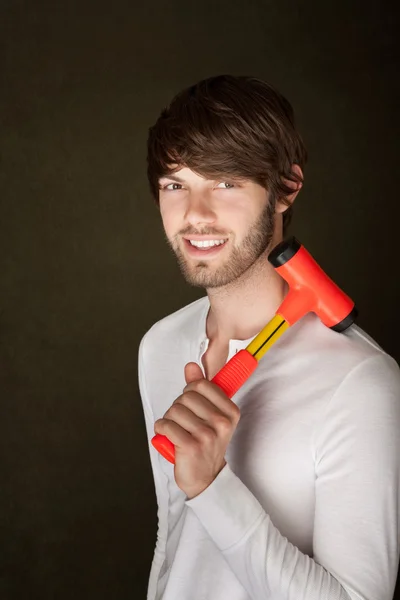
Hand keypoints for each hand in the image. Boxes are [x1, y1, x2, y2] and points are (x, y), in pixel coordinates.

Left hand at [154, 362, 240, 498]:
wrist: (205, 477)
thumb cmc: (206, 443)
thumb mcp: (208, 414)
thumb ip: (200, 388)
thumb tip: (191, 366)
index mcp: (230, 411)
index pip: (201, 384)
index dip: (189, 391)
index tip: (191, 404)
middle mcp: (222, 422)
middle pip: (186, 396)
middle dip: (178, 407)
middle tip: (184, 422)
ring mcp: (208, 435)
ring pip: (174, 410)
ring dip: (169, 419)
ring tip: (177, 430)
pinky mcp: (191, 447)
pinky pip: (167, 425)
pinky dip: (162, 429)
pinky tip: (167, 436)